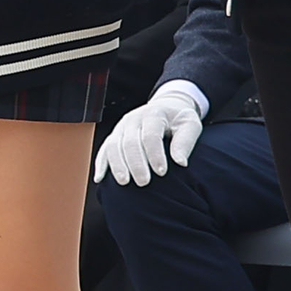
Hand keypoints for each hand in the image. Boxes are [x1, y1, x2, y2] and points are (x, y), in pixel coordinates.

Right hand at [93, 81, 207, 187]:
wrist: (166, 107)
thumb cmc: (179, 120)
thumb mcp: (190, 124)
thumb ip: (185, 142)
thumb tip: (180, 162)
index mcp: (153, 114)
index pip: (150, 135)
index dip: (155, 154)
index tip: (162, 173)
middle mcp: (133, 119)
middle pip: (129, 142)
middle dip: (136, 164)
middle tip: (144, 182)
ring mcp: (120, 128)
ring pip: (113, 146)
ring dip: (117, 165)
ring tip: (124, 182)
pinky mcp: (114, 136)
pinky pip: (104, 150)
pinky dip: (101, 164)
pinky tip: (100, 178)